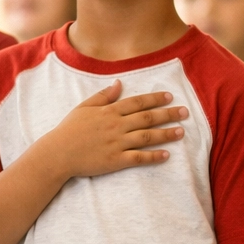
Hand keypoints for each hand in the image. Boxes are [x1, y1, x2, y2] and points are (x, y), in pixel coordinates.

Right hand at [40, 80, 185, 179]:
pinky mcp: (116, 160)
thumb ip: (104, 96)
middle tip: (185, 112)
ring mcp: (117, 143)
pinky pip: (139, 158)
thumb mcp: (84, 107)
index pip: (138, 102)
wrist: (58, 154)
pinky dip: (154, 157)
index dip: (155, 98)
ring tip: (181, 132)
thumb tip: (119, 83)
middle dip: (168, 114)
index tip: (170, 96)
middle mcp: (116, 125)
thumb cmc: (69, 130)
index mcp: (109, 111)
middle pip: (148, 117)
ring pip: (147, 136)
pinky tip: (166, 155)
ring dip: (166, 134)